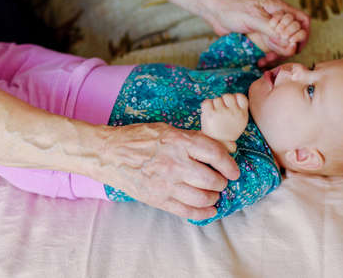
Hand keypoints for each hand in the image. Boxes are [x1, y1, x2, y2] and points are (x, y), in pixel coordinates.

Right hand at [93, 122, 239, 219]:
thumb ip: (194, 139)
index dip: (230, 165)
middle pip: (212, 179)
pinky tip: (208, 210)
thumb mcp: (168, 130)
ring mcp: (166, 183)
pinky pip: (187, 211)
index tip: (234, 171)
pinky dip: (203, 213)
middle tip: (220, 182)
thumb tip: (225, 148)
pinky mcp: (158, 199)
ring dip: (213, 198)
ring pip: (203, 198)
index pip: (216, 154)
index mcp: (180, 142)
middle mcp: (176, 163)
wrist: (108, 153)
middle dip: (221, 183)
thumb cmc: (138, 138)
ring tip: (212, 194)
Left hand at [201, 0, 309, 63]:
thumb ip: (270, 28)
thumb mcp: (253, 17)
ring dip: (277, 56)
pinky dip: (267, 58)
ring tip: (266, 61)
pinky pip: (270, 51)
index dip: (301, 33)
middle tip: (275, 55)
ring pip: (282, 46)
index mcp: (279, 9)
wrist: (215, 12)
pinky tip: (260, 61)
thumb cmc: (233, 8)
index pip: (302, 21)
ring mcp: (268, 30)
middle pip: (294, 36)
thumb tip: (286, 41)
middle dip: (288, 48)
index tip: (292, 44)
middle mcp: (277, 21)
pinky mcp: (259, 39)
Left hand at [201, 93, 248, 152]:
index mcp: (242, 114)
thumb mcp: (239, 123)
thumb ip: (238, 110)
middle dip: (223, 101)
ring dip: (214, 105)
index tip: (232, 105)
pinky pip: (207, 102)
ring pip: (217, 99)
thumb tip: (233, 97)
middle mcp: (233, 112)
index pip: (241, 96)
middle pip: (227, 96)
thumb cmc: (227, 132)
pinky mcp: (210, 114)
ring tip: (215, 115)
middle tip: (221, 111)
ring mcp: (222, 112)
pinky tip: (208, 112)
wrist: (218, 145)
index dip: (235, 98)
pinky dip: (206, 105)